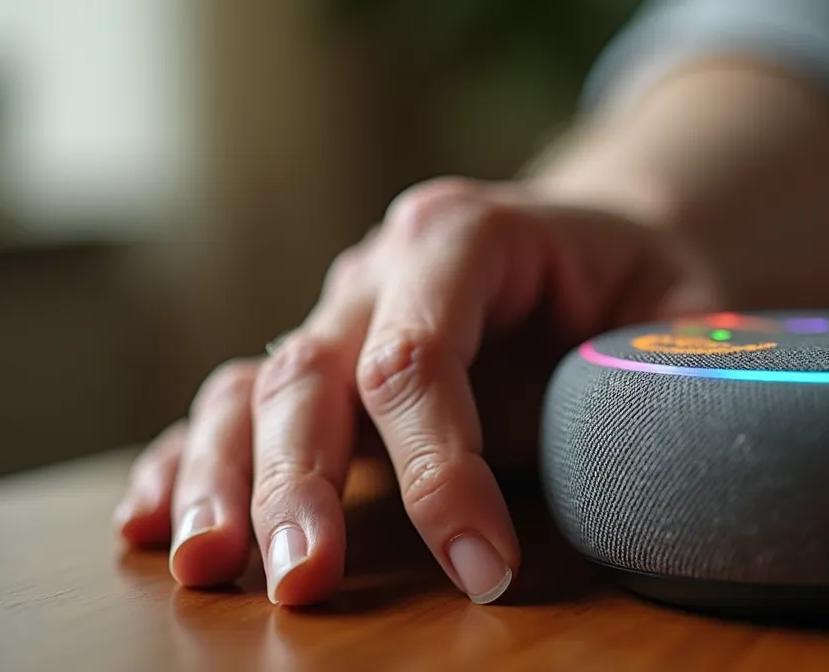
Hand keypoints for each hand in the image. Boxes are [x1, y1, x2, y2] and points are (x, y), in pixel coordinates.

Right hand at [112, 177, 720, 604]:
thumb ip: (661, 369)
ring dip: (225, 480)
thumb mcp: (676, 310)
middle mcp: (378, 269)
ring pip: (253, 389)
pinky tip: (153, 523)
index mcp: (462, 233)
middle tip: (304, 584)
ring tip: (211, 566)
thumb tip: (648, 454)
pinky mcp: (318, 364)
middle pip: (314, 372)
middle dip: (301, 483)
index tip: (480, 569)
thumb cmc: (633, 285)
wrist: (590, 248)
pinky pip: (233, 408)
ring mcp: (337, 314)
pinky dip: (187, 463)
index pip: (419, 354)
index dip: (440, 467)